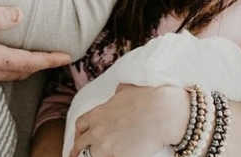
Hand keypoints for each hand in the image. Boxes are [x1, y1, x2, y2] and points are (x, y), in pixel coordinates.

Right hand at [0, 6, 70, 85]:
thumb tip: (19, 14)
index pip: (27, 61)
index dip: (49, 59)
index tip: (66, 57)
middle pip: (21, 71)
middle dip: (41, 65)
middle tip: (57, 57)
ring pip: (8, 75)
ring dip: (25, 67)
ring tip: (37, 57)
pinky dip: (9, 68)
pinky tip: (6, 59)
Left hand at [70, 84, 188, 156]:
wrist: (162, 111)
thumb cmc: (147, 97)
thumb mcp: (125, 90)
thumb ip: (117, 95)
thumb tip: (119, 92)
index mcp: (97, 114)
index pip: (80, 126)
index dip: (79, 134)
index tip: (81, 138)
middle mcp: (98, 131)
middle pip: (80, 145)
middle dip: (78, 151)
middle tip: (78, 155)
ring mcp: (107, 146)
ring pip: (92, 156)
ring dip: (95, 155)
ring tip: (100, 155)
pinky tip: (119, 156)